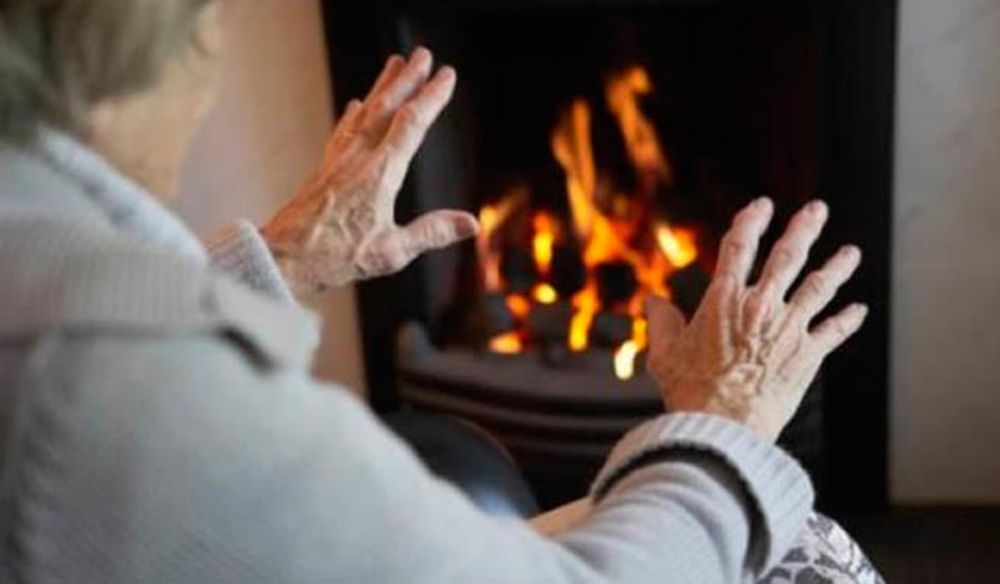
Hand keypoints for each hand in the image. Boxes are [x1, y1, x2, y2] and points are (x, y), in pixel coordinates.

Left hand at [261, 48, 478, 293]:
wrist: (283, 257)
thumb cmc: (335, 257)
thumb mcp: (392, 252)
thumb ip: (432, 233)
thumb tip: (472, 223)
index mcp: (380, 174)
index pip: (412, 125)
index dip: (431, 97)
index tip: (446, 75)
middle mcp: (358, 158)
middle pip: (386, 107)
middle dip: (407, 79)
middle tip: (423, 54)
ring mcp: (339, 160)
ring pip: (364, 113)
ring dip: (382, 87)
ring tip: (394, 64)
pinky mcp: (324, 169)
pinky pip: (343, 131)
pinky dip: (354, 113)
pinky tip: (354, 105)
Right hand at [646, 198, 867, 440]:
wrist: (724, 426)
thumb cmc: (690, 391)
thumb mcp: (664, 353)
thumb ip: (660, 322)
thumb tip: (652, 301)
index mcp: (724, 299)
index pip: (740, 246)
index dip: (751, 220)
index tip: (761, 206)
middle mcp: (761, 306)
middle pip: (788, 256)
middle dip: (803, 229)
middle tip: (816, 210)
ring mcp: (789, 328)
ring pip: (819, 286)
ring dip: (837, 266)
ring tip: (851, 252)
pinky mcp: (808, 355)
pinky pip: (834, 331)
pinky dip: (848, 319)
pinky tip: (859, 309)